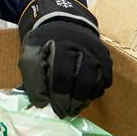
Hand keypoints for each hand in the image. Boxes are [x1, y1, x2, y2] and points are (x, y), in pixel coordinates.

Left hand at [17, 0, 111, 117]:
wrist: (63, 23)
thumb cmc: (44, 44)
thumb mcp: (30, 54)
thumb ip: (32, 78)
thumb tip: (41, 104)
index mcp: (60, 44)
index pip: (63, 74)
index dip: (58, 95)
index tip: (52, 108)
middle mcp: (83, 46)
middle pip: (83, 80)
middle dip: (72, 100)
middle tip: (64, 112)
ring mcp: (97, 52)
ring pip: (97, 81)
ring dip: (84, 98)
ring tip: (73, 107)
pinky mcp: (106, 57)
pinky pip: (105, 81)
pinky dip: (95, 92)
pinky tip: (83, 96)